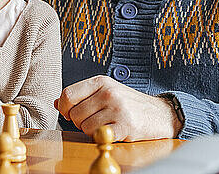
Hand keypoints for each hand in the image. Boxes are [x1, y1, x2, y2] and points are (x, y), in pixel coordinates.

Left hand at [54, 75, 181, 141]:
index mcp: (101, 81)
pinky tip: (113, 131)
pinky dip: (102, 137)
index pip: (68, 94)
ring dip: (91, 131)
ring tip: (106, 125)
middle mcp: (108, 92)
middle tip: (95, 121)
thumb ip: (82, 96)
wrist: (160, 114)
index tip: (70, 114)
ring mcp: (117, 108)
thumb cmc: (129, 104)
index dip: (65, 108)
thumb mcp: (105, 92)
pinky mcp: (125, 125)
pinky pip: (98, 135)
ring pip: (84, 127)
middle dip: (80, 122)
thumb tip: (58, 103)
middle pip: (74, 114)